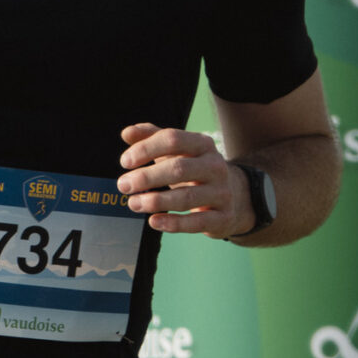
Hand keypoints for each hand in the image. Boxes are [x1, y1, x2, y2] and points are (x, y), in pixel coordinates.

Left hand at [118, 124, 254, 237]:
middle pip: (179, 168)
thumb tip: (127, 133)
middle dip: (147, 177)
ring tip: (133, 203)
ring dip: (155, 201)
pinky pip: (196, 222)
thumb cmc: (194, 170)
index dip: (146, 149)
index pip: (173, 139)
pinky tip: (153, 221)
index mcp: (202, 144)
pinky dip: (173, 223)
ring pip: (186, 197)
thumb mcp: (177, 151)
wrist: (234, 196)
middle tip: (123, 185)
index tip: (124, 162)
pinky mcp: (222, 217)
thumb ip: (152, 138)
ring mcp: (221, 192)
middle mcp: (214, 166)